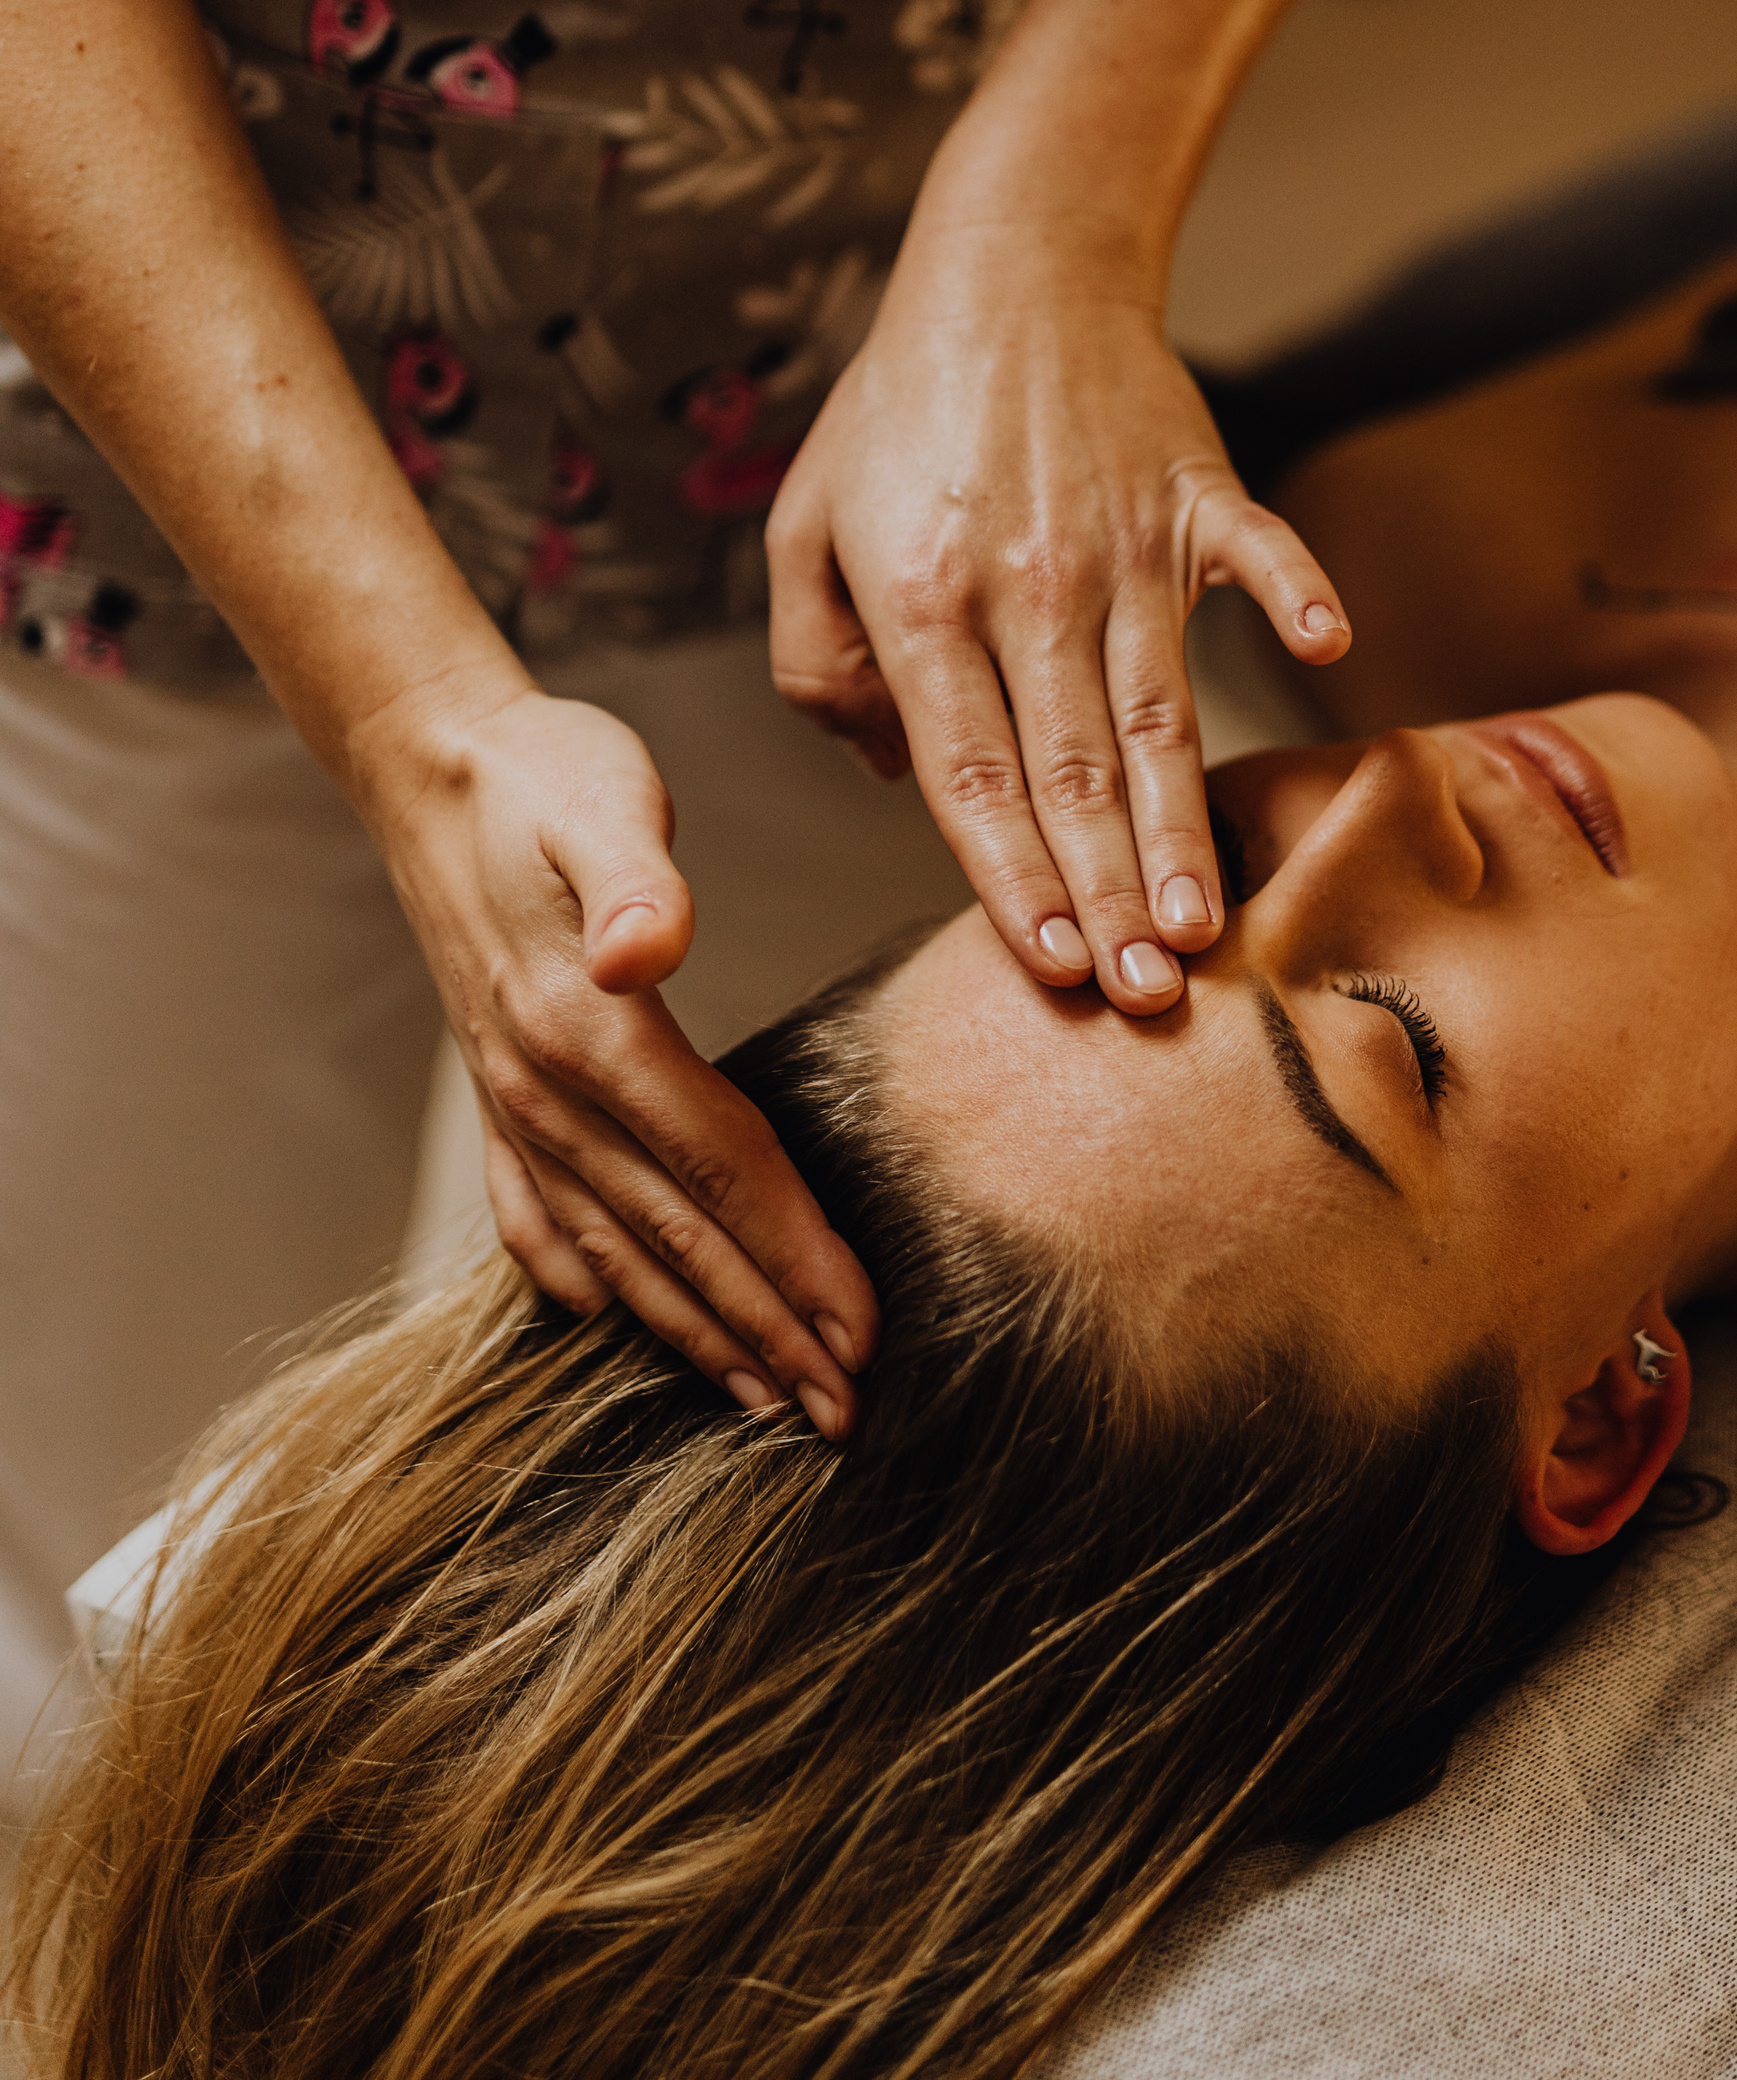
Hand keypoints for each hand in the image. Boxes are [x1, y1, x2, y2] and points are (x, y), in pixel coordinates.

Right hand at [351, 676, 873, 1433]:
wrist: (434, 763)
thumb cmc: (547, 774)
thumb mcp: (604, 800)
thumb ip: (634, 880)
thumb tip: (648, 950)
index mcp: (590, 1028)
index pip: (719, 1170)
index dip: (794, 1258)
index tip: (861, 1334)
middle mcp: (546, 1087)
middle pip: (679, 1235)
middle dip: (766, 1332)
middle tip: (847, 1413)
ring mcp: (512, 1098)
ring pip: (615, 1245)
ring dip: (691, 1331)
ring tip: (761, 1400)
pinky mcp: (495, 1089)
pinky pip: (536, 1212)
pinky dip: (578, 1278)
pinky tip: (607, 1319)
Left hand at [765, 234, 1349, 1011]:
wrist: (1011, 266)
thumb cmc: (901, 409)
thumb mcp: (805, 526)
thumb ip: (812, 657)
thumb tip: (889, 771)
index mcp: (922, 600)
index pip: (971, 774)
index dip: (1014, 879)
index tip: (1051, 969)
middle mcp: (1026, 582)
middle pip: (1073, 768)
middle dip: (1108, 893)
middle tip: (1145, 996)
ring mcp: (1122, 539)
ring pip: (1158, 707)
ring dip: (1181, 819)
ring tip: (1204, 919)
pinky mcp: (1199, 493)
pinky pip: (1258, 550)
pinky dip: (1295, 590)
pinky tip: (1325, 647)